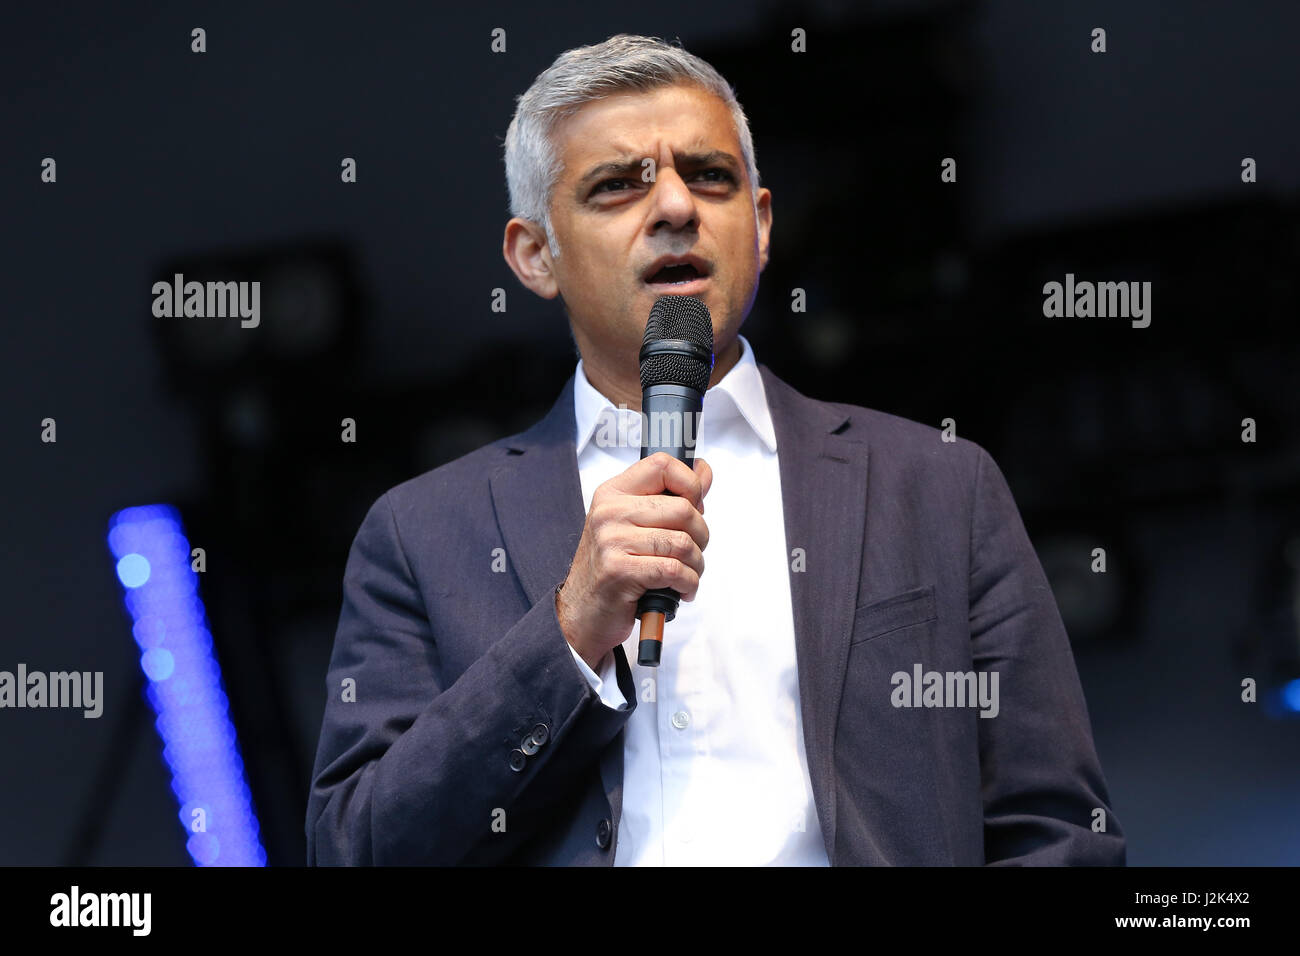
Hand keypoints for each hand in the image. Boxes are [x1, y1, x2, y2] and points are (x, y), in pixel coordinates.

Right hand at [556, 453, 711, 670]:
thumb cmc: (614, 567)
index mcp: (613, 492)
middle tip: (693, 553)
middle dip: (701, 536)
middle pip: (683, 508)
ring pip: (683, 542)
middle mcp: (609, 511)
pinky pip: (674, 570)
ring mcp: (611, 540)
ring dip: (696, 565)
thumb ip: (671, 497)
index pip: (662, 464)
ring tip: (687, 575)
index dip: (691, 484)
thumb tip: (704, 471)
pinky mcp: (618, 570)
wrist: (583, 612)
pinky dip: (688, 583)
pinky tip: (681, 590)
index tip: (696, 506)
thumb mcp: (635, 525)